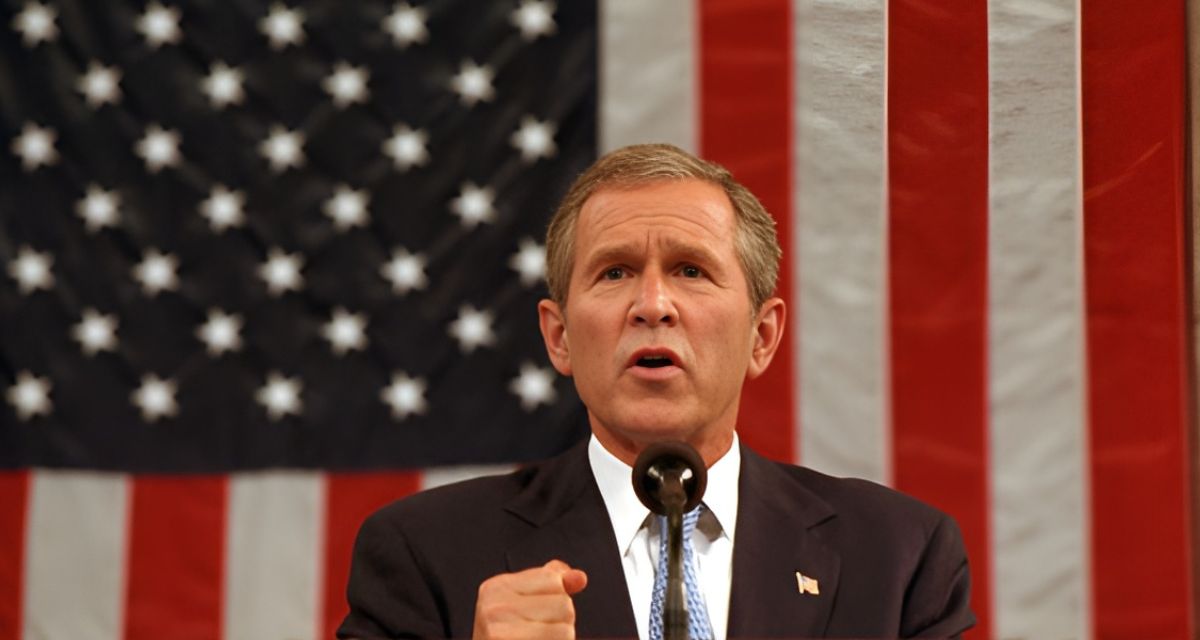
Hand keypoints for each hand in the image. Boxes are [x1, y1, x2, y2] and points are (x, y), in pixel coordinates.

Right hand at [472, 559, 588, 639]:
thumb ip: (553, 584)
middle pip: (563, 604)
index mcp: (495, 588)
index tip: (532, 615)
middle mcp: (493, 608)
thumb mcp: (526, 605)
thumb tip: (580, 578)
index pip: (553, 578)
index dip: (555, 598)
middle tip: (535, 636)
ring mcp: (499, 634)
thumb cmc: (510, 638)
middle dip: (560, 622)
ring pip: (566, 629)